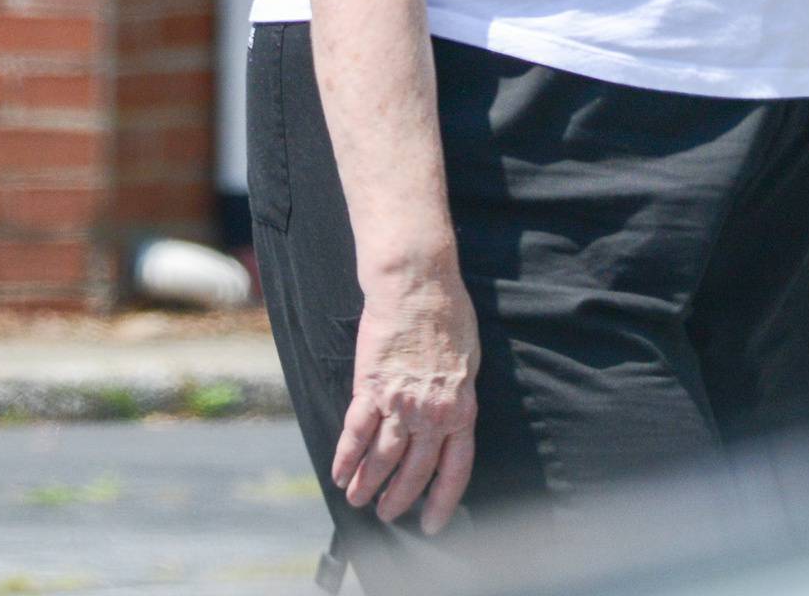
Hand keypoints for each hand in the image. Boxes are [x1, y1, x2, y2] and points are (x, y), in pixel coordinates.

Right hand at [333, 267, 479, 535]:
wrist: (417, 286)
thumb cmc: (448, 315)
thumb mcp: (469, 361)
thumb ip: (459, 396)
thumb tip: (453, 421)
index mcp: (461, 408)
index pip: (455, 469)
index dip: (441, 501)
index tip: (431, 522)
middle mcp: (431, 414)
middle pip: (414, 471)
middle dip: (399, 498)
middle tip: (387, 512)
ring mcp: (400, 403)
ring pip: (382, 459)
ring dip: (368, 484)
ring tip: (358, 499)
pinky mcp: (371, 388)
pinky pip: (356, 433)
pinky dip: (346, 457)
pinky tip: (339, 473)